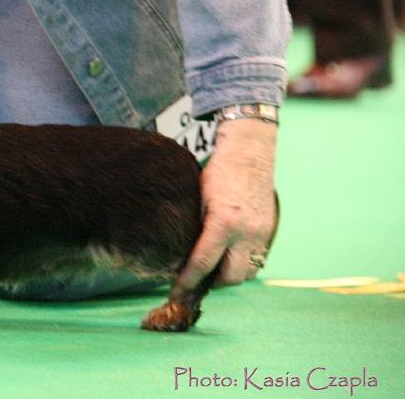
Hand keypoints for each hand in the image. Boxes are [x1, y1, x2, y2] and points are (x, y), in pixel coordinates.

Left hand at [172, 118, 277, 296]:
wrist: (249, 153)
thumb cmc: (218, 172)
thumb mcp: (198, 200)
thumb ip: (194, 230)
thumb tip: (182, 256)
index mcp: (223, 224)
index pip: (203, 265)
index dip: (187, 282)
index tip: (176, 294)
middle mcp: (246, 233)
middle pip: (230, 278)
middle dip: (212, 283)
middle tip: (196, 279)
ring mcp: (261, 234)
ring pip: (247, 273)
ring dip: (229, 275)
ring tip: (212, 268)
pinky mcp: (269, 231)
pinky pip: (257, 259)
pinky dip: (242, 263)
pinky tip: (229, 256)